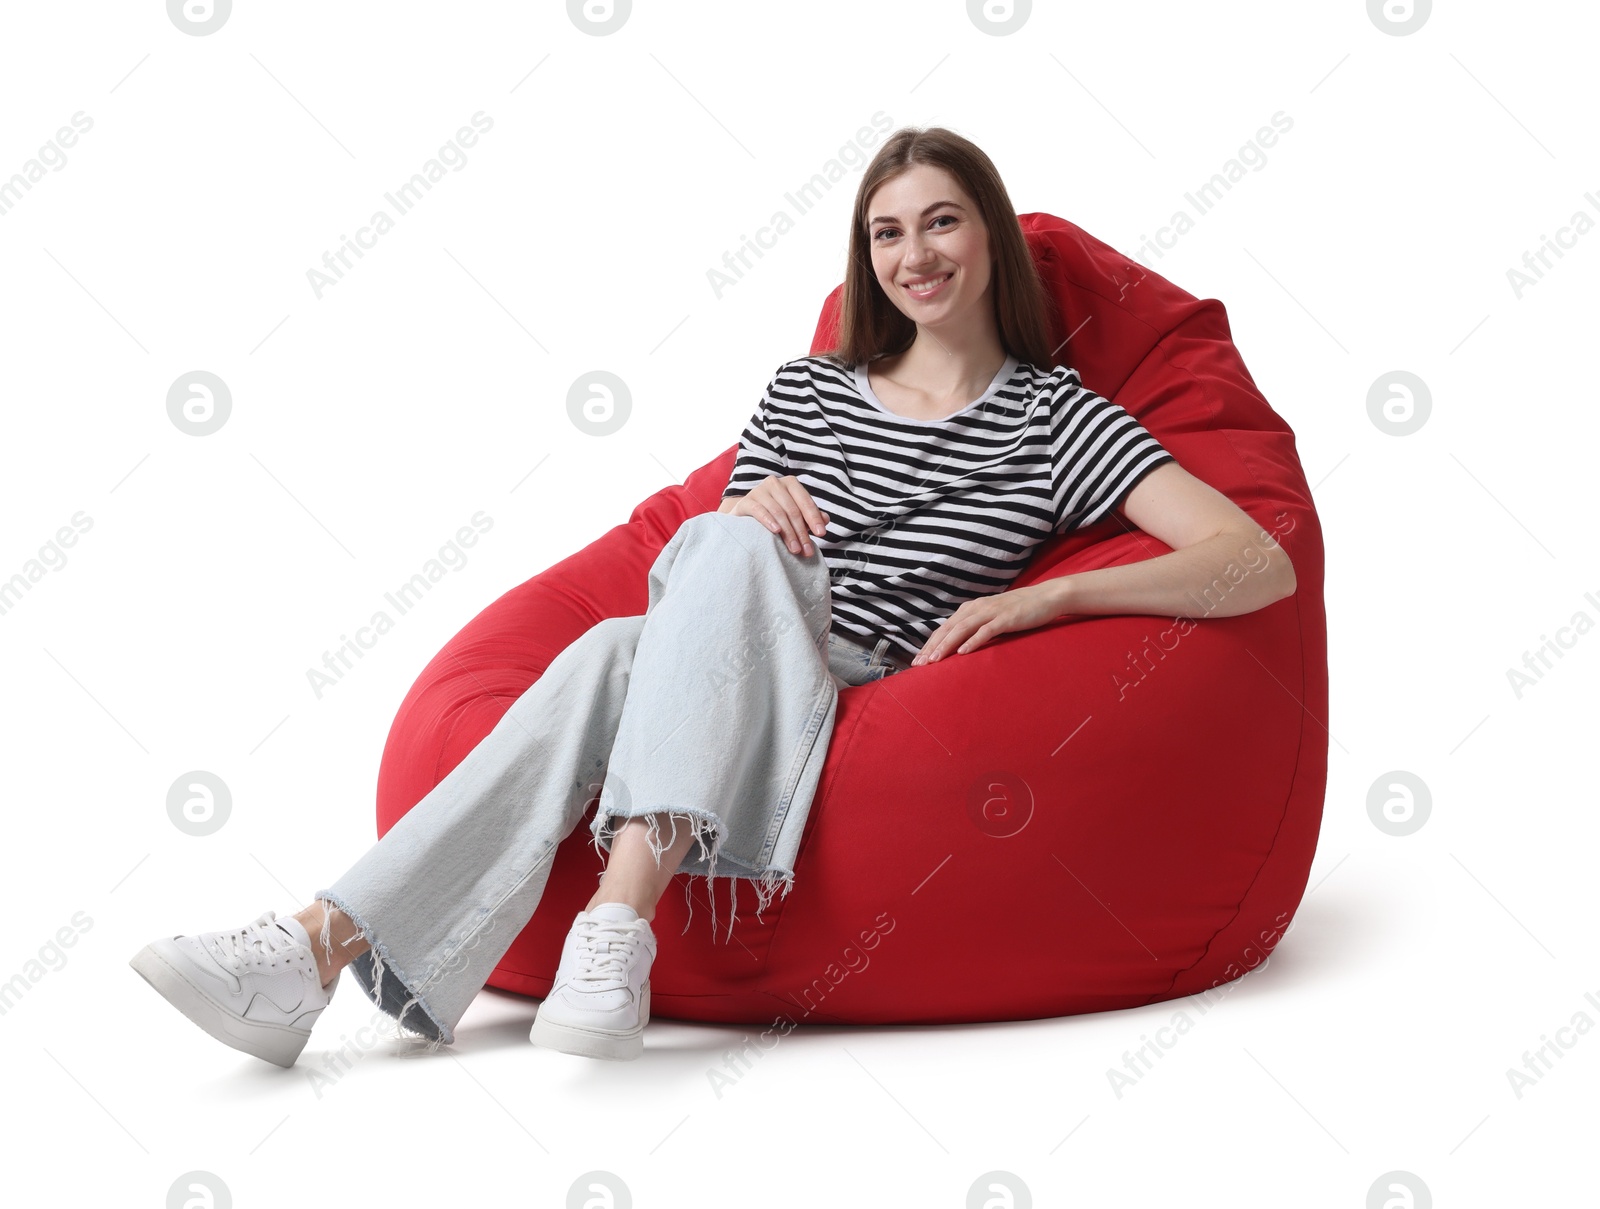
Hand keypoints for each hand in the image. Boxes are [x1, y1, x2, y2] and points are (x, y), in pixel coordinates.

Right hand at [720, 475, 829, 555]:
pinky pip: (759, 510)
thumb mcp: (794, 516)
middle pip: (793, 509)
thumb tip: (826, 519)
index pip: (805, 501)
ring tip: (794, 549)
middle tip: (807, 550)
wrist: (744, 518)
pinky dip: (769, 521)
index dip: (814, 518)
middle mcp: (775, 483)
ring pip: (779, 512)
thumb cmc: (774, 516)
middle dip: (801, 532)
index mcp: (790, 484)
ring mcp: (759, 491)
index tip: (821, 534)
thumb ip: (809, 517)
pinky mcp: (746, 501)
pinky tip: (776, 531)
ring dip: (788, 533)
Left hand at [909, 583, 1062, 664]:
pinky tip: (963, 652)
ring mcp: (991, 612)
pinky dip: (973, 641)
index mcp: (971, 608)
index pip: (945, 627)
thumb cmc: (1018, 611)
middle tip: (919, 664)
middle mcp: (977, 608)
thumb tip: (959, 644)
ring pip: (963, 629)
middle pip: (949, 628)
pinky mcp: (1006, 618)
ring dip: (947, 645)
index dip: (930, 643)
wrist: (1045, 598)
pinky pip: (986, 631)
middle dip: (932, 647)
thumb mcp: (992, 617)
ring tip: (935, 660)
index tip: (918, 660)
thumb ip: (976, 626)